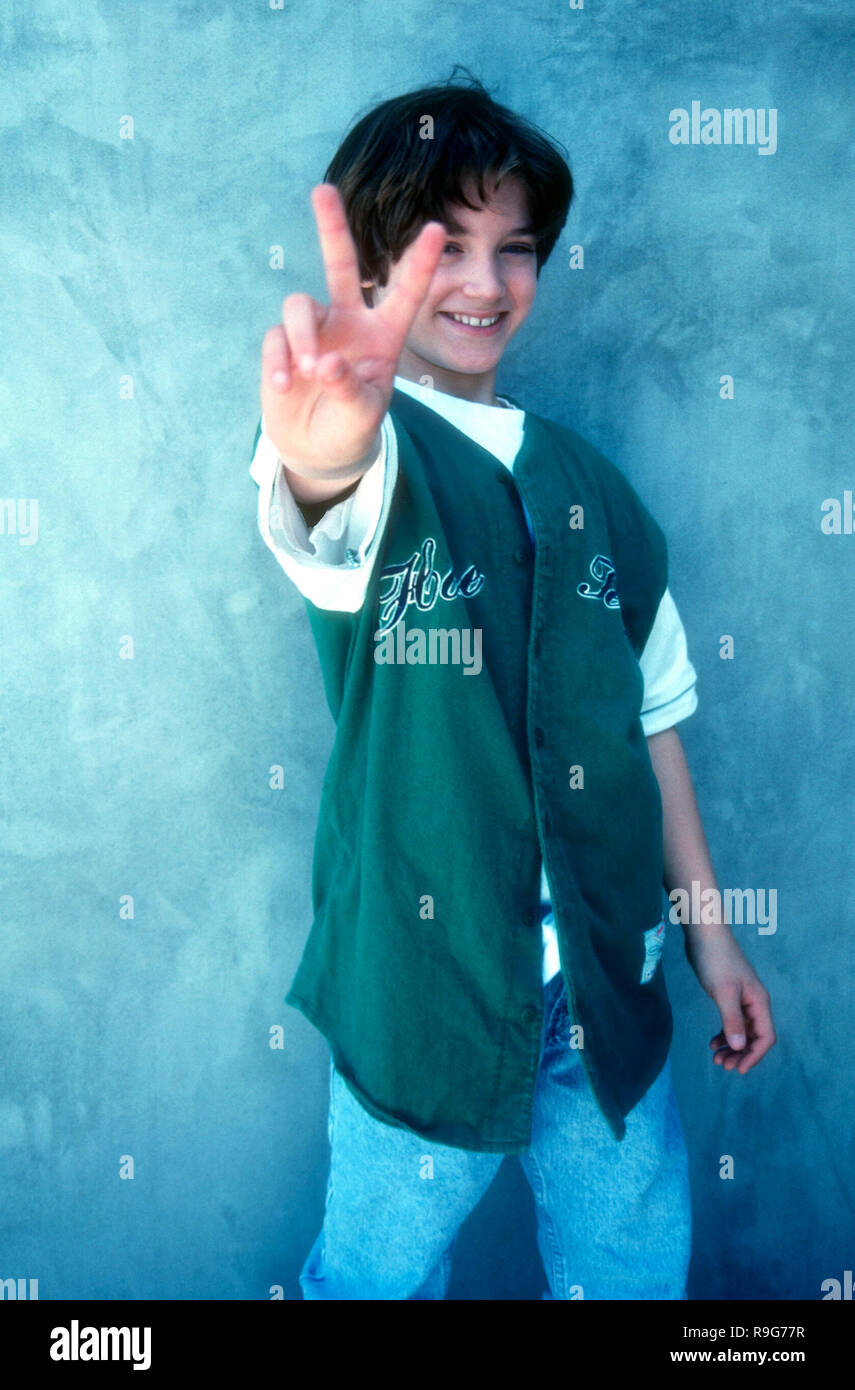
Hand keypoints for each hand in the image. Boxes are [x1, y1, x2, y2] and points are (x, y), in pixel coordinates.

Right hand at [260, 183, 446, 480]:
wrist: (318, 450)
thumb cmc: (352, 428)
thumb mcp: (362, 414)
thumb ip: (349, 389)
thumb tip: (323, 363)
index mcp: (383, 336)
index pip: (405, 295)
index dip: (420, 264)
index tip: (437, 229)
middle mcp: (348, 323)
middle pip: (342, 266)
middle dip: (331, 228)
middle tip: (323, 190)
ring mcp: (314, 332)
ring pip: (300, 306)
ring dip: (302, 336)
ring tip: (308, 372)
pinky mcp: (282, 346)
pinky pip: (276, 338)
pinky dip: (279, 360)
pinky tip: (283, 386)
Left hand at [683, 925, 775, 1074]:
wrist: (704, 934)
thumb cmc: (716, 960)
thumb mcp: (723, 992)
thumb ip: (731, 1019)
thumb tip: (738, 1047)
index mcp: (759, 1002)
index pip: (765, 1037)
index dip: (754, 1055)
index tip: (738, 1069)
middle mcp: (754, 1002)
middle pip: (753, 1036)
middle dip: (740, 1054)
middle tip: (722, 1066)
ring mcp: (741, 998)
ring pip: (741, 1030)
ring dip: (731, 1046)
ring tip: (715, 1058)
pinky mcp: (728, 994)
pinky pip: (731, 1020)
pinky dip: (724, 1033)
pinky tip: (712, 1041)